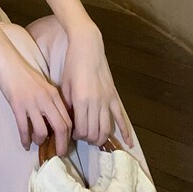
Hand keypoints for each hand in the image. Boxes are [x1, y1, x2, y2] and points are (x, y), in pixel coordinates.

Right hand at [0, 48, 72, 152]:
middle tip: (57, 154)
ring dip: (40, 141)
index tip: (64, 144)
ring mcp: (31, 103)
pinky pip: (23, 128)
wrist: (7, 61)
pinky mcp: (17, 105)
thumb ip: (50, 101)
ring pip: (42, 130)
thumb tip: (54, 122)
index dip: (68, 136)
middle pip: (61, 128)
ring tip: (36, 143)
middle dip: (61, 145)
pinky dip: (24, 139)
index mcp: (54, 95)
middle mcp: (46, 100)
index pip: (68, 120)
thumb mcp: (43, 86)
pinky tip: (24, 144)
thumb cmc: (24, 74)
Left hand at [60, 23, 132, 147]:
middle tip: (82, 136)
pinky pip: (121, 117)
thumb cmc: (72, 66)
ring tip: (95, 139)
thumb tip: (67, 123)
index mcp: (81, 101)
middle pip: (94, 132)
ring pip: (107, 129)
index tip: (72, 133)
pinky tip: (129, 143)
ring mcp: (107, 100)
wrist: (87, 48)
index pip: (81, 130)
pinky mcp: (114, 96)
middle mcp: (96, 103)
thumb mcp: (64, 86)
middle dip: (87, 139)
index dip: (76, 136)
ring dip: (101, 138)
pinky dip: (126, 132)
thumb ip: (67, 106)